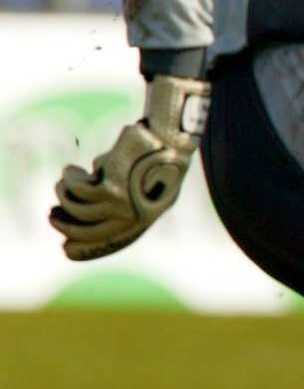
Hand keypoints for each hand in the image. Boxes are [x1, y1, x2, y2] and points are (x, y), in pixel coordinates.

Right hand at [49, 74, 209, 260]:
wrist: (166, 138)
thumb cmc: (156, 157)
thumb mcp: (142, 183)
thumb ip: (121, 201)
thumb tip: (82, 213)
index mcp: (144, 219)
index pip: (111, 243)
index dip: (87, 249)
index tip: (66, 248)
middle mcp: (133, 218)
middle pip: (86, 232)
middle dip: (64, 225)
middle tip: (52, 214)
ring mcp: (121, 205)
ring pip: (77, 209)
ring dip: (65, 194)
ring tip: (64, 182)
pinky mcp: (110, 189)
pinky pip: (77, 189)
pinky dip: (70, 179)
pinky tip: (71, 170)